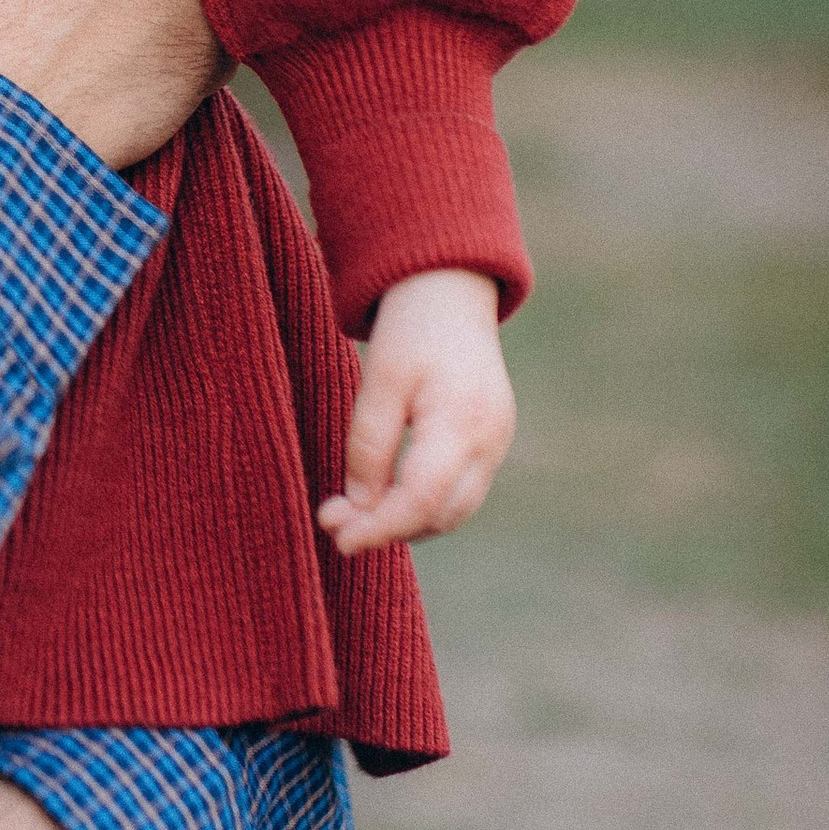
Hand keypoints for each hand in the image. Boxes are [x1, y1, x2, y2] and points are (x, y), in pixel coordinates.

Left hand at [317, 266, 514, 555]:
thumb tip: (360, 508)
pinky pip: (458, 490)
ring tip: (350, 512)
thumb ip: (369, 445)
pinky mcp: (491, 440)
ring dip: (404, 521)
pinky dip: (421, 503)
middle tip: (332, 521)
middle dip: (388, 529)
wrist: (451, 291)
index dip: (379, 528)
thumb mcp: (380, 380)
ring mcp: (496, 443)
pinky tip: (382, 495)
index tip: (338, 538)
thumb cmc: (412, 328)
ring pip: (452, 509)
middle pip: (441, 515)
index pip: (421, 500)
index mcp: (462, 423)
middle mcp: (490, 441)